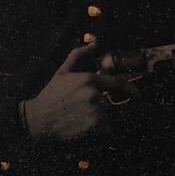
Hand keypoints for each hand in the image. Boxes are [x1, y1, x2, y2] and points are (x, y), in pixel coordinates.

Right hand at [21, 43, 136, 139]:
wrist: (38, 119)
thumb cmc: (51, 95)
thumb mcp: (62, 72)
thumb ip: (79, 55)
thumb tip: (94, 43)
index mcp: (88, 79)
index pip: (118, 83)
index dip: (130, 89)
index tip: (136, 95)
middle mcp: (94, 94)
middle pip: (113, 104)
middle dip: (107, 109)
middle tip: (92, 112)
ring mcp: (95, 110)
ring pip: (109, 117)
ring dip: (102, 121)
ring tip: (83, 120)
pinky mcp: (94, 126)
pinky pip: (107, 130)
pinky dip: (100, 132)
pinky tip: (85, 129)